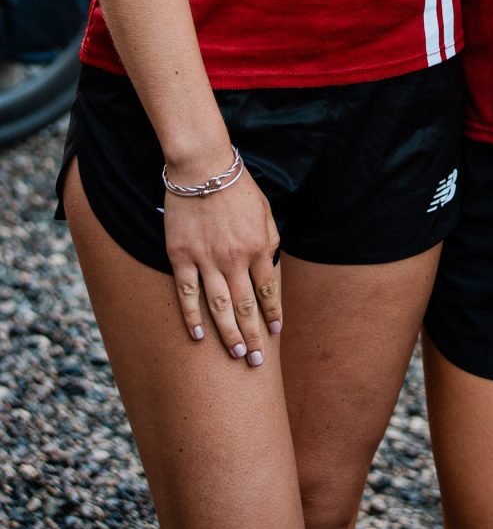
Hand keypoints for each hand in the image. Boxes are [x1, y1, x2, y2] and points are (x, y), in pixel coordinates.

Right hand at [164, 165, 281, 361]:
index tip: (275, 332)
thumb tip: (271, 267)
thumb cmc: (236, 186)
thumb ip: (269, 241)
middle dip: (254, 336)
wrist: (202, 167)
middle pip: (246, 307)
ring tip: (236, 354)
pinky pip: (187, 294)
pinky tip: (198, 336)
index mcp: (259, 246)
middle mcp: (235, 258)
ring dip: (228, 334)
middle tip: (256, 361)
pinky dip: (192, 317)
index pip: (268, 290)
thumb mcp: (264, 211)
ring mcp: (206, 260)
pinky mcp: (181, 257)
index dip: (272, 313)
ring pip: (219, 307)